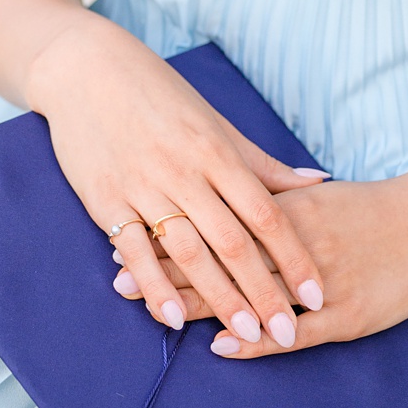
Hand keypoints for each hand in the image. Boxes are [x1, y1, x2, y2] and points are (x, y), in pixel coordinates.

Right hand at [31, 17, 328, 350]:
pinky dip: (156, 285)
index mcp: (219, 153)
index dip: (295, 257)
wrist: (88, 71)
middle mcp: (187, 172)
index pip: (267, 214)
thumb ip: (263, 163)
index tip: (319, 293)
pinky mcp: (107, 200)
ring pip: (190, 251)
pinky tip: (175, 317)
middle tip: (290, 333)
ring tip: (247, 335)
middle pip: (234, 241)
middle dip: (265, 291)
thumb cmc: (162, 98)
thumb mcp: (217, 124)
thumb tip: (318, 181)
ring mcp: (145, 187)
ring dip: (220, 297)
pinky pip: (136, 248)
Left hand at [112, 174, 407, 358]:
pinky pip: (294, 329)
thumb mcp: (317, 195)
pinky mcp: (346, 311)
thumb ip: (274, 196)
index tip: (124, 234)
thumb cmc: (374, 210)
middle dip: (168, 267)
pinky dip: (256, 339)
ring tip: (152, 313)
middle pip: (223, 254)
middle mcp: (300, 240)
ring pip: (252, 292)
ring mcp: (323, 277)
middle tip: (117, 278)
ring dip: (200, 303)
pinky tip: (222, 348)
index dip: (171, 228)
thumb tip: (225, 193)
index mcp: (291, 208)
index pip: (217, 218)